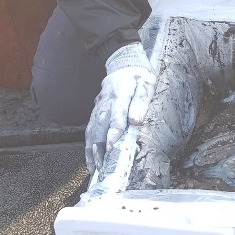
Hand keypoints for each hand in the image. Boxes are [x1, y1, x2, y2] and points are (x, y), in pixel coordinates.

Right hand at [85, 43, 155, 174]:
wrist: (123, 64)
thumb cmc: (138, 77)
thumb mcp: (146, 85)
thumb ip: (141, 103)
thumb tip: (137, 121)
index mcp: (120, 95)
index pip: (116, 116)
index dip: (114, 132)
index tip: (113, 147)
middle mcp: (105, 103)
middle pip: (100, 128)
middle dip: (100, 149)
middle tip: (103, 167)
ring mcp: (98, 108)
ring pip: (91, 132)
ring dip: (92, 152)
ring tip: (95, 170)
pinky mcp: (95, 113)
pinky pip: (89, 132)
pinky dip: (88, 148)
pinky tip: (91, 161)